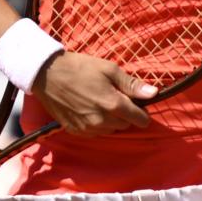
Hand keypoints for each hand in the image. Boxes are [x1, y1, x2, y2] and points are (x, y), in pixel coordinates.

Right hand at [37, 51, 155, 132]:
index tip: (138, 104)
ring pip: (111, 130)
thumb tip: (154, 93)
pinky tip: (89, 109)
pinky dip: (97, 124)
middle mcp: (102, 121)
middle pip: (125, 125)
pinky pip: (95, 133)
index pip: (140, 119)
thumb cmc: (80, 67)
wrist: (47, 75)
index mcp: (113, 105)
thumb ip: (132, 84)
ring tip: (100, 102)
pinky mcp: (76, 131)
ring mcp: (88, 128)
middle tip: (115, 97)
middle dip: (125, 114)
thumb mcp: (109, 69)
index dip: (142, 112)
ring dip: (111, 120)